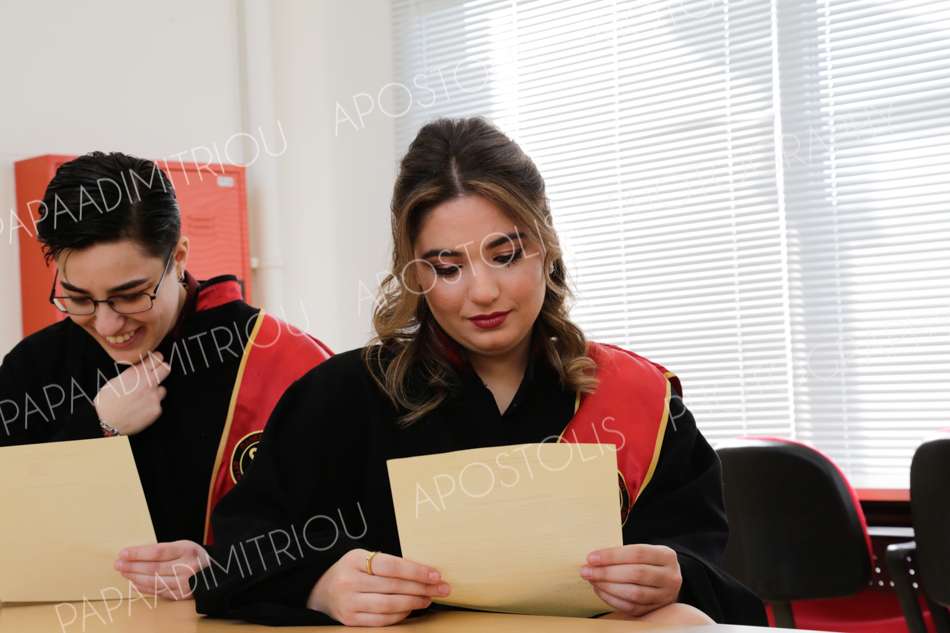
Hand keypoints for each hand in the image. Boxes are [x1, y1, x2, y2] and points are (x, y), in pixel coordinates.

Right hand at [94, 352, 170, 434]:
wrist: (106, 422)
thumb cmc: (107, 403)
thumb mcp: (116, 381)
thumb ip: (132, 374)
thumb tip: (140, 370)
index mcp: (136, 373)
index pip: (156, 358)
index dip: (157, 358)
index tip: (157, 359)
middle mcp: (147, 382)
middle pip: (166, 369)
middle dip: (162, 370)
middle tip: (157, 374)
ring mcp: (154, 396)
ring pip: (162, 389)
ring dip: (155, 392)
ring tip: (142, 399)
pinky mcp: (157, 409)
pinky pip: (158, 404)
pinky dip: (152, 406)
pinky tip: (141, 409)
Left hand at [114, 540, 209, 599]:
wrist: (214, 573)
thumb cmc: (193, 557)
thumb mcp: (183, 546)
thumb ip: (163, 550)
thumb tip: (135, 555)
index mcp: (187, 550)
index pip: (158, 552)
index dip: (139, 553)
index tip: (123, 553)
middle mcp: (187, 567)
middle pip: (154, 568)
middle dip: (133, 566)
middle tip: (118, 564)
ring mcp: (185, 583)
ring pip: (155, 582)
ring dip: (135, 578)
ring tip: (124, 573)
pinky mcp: (182, 595)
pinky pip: (158, 592)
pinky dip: (144, 588)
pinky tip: (134, 583)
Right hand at [307, 549, 449, 625]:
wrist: (321, 589)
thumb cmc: (351, 571)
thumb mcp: (364, 558)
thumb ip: (389, 564)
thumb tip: (425, 572)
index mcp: (355, 560)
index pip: (391, 565)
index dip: (416, 570)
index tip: (435, 574)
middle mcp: (349, 582)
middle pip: (393, 586)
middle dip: (422, 587)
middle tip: (441, 588)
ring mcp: (348, 603)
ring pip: (389, 605)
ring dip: (414, 602)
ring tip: (428, 598)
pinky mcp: (350, 620)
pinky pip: (381, 620)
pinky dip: (400, 615)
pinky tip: (411, 609)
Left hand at [580, 544, 681, 616]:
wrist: (666, 580)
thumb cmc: (648, 562)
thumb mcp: (644, 551)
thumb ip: (624, 553)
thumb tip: (594, 559)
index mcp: (667, 556)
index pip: (638, 553)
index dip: (612, 555)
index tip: (591, 558)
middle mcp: (670, 576)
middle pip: (636, 574)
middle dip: (606, 572)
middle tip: (586, 571)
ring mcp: (665, 595)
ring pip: (634, 593)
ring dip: (608, 587)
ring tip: (592, 580)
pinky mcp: (656, 609)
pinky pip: (631, 607)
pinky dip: (612, 599)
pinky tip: (600, 591)